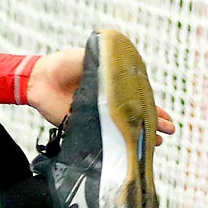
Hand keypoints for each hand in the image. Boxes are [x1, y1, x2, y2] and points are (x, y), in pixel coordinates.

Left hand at [26, 49, 175, 143]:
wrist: (38, 78)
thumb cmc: (65, 64)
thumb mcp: (93, 57)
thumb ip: (110, 64)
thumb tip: (132, 70)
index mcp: (112, 87)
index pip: (138, 100)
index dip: (152, 109)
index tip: (167, 119)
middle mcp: (106, 103)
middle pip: (133, 116)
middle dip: (152, 124)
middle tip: (169, 132)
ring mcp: (95, 116)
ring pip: (120, 129)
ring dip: (138, 136)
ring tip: (155, 143)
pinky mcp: (81, 127)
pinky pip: (100, 138)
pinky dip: (113, 144)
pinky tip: (127, 150)